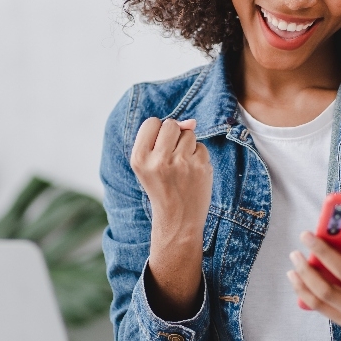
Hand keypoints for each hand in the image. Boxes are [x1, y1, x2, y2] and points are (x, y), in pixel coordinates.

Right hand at [131, 117, 212, 318]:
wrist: (177, 219)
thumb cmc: (162, 187)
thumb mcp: (150, 164)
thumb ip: (163, 138)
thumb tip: (191, 122)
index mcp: (139, 158)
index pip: (151, 122)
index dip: (158, 132)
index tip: (158, 148)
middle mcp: (159, 160)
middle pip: (171, 124)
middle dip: (174, 135)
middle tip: (172, 157)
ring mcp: (181, 163)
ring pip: (189, 134)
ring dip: (187, 145)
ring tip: (181, 167)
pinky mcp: (200, 167)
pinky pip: (201, 146)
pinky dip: (198, 156)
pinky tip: (192, 173)